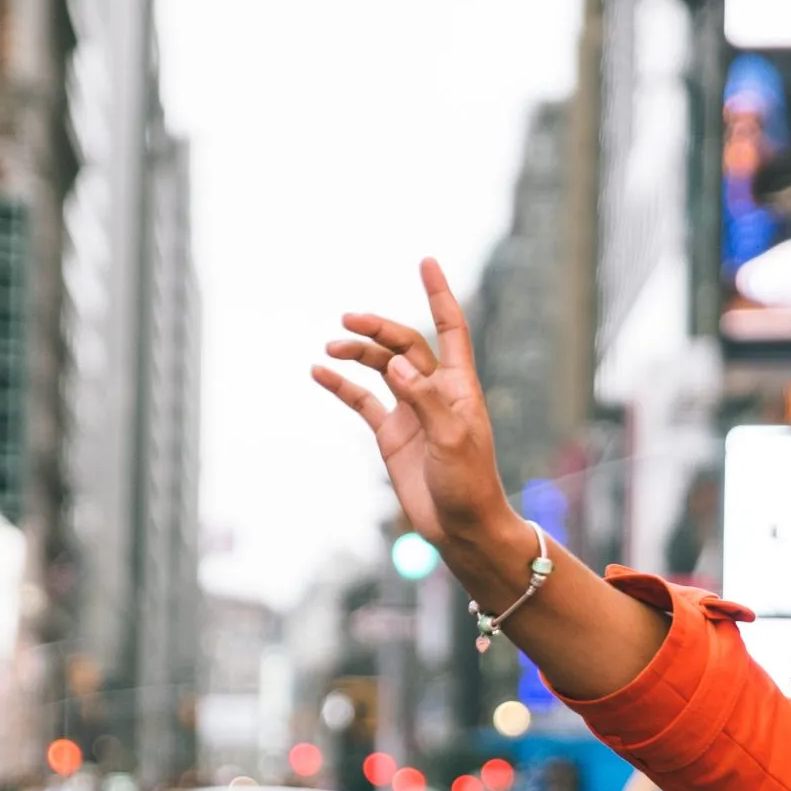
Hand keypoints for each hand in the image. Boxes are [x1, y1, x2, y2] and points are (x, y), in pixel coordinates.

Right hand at [313, 259, 522, 549]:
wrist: (461, 529)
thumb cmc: (470, 484)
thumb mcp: (453, 440)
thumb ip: (425, 399)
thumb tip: (396, 365)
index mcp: (459, 386)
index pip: (450, 327)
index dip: (439, 294)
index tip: (426, 262)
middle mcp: (435, 391)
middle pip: (405, 344)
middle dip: (377, 328)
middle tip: (347, 321)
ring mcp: (411, 411)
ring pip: (381, 368)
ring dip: (357, 354)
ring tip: (330, 349)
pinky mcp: (391, 435)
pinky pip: (362, 401)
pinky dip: (342, 385)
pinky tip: (319, 373)